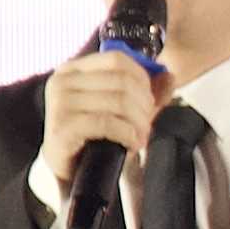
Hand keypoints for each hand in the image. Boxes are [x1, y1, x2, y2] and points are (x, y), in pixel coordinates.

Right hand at [35, 47, 164, 211]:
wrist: (67, 169)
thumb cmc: (92, 135)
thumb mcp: (120, 109)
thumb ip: (145, 91)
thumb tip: (169, 76)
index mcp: (72, 69)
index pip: (116, 59)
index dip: (141, 78)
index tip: (149, 100)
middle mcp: (62, 81)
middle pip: (121, 81)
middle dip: (143, 105)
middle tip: (146, 124)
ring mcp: (60, 103)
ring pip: (118, 101)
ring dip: (138, 122)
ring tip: (140, 136)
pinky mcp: (63, 126)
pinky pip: (108, 123)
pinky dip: (127, 134)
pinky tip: (131, 143)